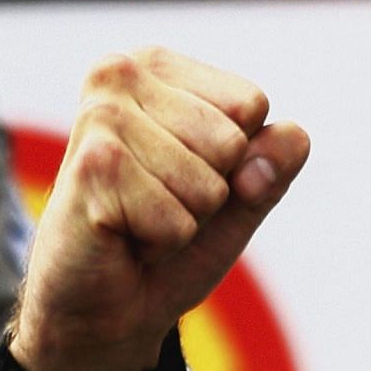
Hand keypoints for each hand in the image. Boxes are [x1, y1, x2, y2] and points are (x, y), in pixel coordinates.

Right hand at [10, 48, 310, 370]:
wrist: (103, 303)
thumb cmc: (170, 232)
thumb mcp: (245, 192)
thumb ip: (279, 159)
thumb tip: (280, 146)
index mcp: (157, 66)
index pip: (252, 104)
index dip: (237, 157)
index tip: (183, 174)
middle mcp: (120, 75)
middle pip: (233, 143)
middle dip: (209, 190)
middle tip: (156, 202)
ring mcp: (101, 118)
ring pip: (209, 184)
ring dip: (183, 218)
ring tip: (138, 218)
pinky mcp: (91, 168)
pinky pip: (178, 220)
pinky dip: (161, 241)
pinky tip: (121, 234)